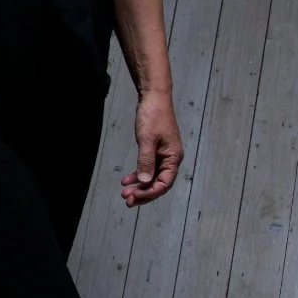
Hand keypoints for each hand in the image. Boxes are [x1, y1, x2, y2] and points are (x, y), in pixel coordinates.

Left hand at [121, 91, 182, 205]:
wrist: (153, 97)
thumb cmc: (153, 116)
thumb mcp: (147, 139)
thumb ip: (146, 161)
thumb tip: (144, 182)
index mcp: (173, 158)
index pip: (164, 184)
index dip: (149, 193)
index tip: (134, 196)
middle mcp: (170, 159)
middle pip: (158, 183)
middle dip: (143, 193)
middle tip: (127, 201)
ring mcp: (163, 155)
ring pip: (152, 177)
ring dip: (139, 186)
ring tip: (125, 193)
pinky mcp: (155, 150)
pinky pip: (148, 168)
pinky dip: (138, 174)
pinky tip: (126, 180)